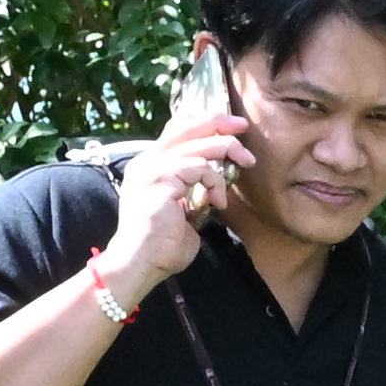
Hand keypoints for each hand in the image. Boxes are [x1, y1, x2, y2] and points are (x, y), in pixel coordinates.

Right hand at [97, 109, 256, 305]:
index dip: (204, 121)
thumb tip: (215, 183)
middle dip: (219, 122)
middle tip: (243, 128)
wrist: (140, 264)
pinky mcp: (160, 180)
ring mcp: (151, 169)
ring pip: (197, 145)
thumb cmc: (162, 245)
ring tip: (245, 164)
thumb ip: (192, 189)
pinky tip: (218, 202)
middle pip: (185, 126)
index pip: (176, 128)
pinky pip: (199, 167)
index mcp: (150, 165)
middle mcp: (147, 161)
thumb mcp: (181, 209)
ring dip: (226, 152)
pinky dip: (215, 182)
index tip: (231, 127)